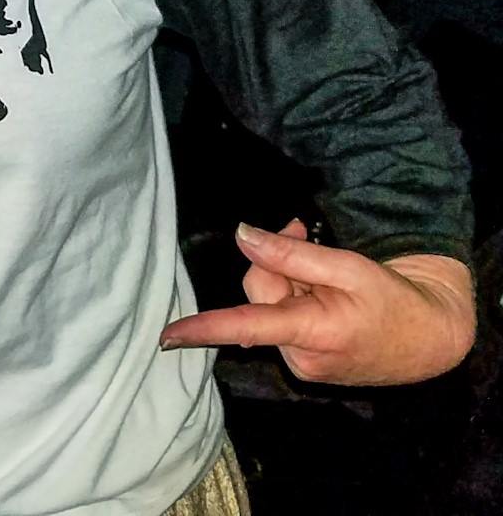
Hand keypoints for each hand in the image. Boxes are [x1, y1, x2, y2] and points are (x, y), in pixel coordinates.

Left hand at [160, 219, 474, 384]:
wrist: (431, 338)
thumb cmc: (393, 301)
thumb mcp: (347, 268)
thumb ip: (291, 255)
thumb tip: (242, 236)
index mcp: (311, 334)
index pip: (246, 327)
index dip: (204, 329)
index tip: (167, 336)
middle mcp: (300, 357)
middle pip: (258, 295)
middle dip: (275, 262)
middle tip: (301, 232)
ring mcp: (303, 365)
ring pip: (269, 305)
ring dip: (288, 279)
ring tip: (326, 269)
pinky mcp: (307, 364)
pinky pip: (283, 320)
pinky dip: (296, 299)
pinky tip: (324, 292)